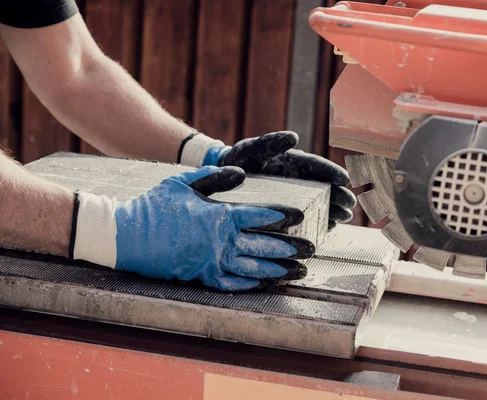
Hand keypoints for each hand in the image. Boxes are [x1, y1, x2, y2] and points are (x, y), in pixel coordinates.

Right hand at [70, 166, 313, 291]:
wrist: (126, 236)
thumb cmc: (154, 206)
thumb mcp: (182, 182)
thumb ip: (214, 176)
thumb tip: (241, 173)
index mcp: (218, 216)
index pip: (259, 216)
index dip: (282, 216)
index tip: (300, 217)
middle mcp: (220, 242)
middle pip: (264, 244)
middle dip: (290, 247)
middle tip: (311, 248)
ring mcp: (212, 262)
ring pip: (254, 267)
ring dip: (279, 270)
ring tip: (300, 271)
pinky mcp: (203, 277)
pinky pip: (234, 283)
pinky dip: (253, 284)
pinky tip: (268, 283)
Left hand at [206, 132, 357, 229]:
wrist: (224, 179)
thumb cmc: (239, 161)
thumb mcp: (252, 149)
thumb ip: (271, 142)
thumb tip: (294, 137)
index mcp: (292, 162)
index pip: (316, 166)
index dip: (331, 172)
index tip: (345, 179)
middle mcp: (297, 180)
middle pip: (322, 187)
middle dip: (338, 196)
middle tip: (351, 205)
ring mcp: (293, 197)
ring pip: (318, 203)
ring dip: (333, 210)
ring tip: (345, 218)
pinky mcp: (287, 211)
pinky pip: (306, 217)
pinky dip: (318, 223)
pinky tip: (329, 229)